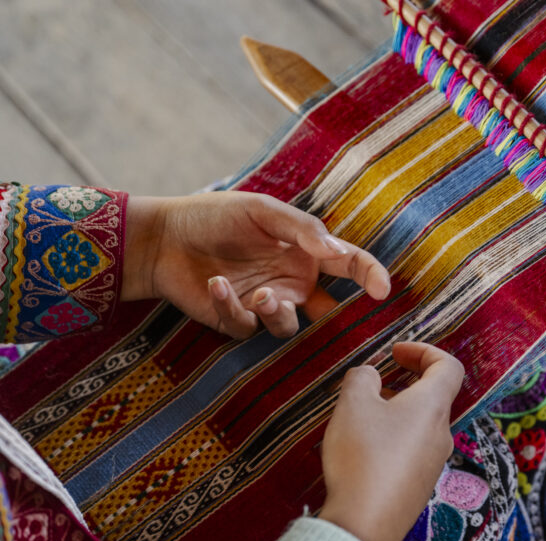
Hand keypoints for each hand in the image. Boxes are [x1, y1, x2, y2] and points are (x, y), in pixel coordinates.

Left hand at [122, 192, 390, 338]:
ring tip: (260, 295)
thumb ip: (301, 229)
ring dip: (277, 313)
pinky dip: (233, 306)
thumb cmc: (214, 216)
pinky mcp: (236, 319)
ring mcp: (264, 303)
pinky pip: (247, 325)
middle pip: (326, 308)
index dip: (369, 276)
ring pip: (288, 325)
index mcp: (305, 252)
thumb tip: (337, 249)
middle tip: (312, 301)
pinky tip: (216, 284)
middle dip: (327, 312)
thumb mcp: (261, 211)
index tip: (381, 290)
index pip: (348, 265)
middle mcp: (291, 281)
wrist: (164, 236)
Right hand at [318, 342, 463, 540]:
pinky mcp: (418, 487)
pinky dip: (391, 439)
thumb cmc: (362, 457)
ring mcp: (433, 464)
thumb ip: (362, 378)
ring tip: (359, 419)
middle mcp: (441, 435)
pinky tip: (362, 452)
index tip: (395, 353)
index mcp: (432, 408)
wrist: (364, 524)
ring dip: (394, 413)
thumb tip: (371, 376)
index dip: (424, 351)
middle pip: (432, 397)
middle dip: (403, 384)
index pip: (448, 366)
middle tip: (372, 385)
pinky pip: (410, 452)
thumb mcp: (352, 404)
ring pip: (419, 426)